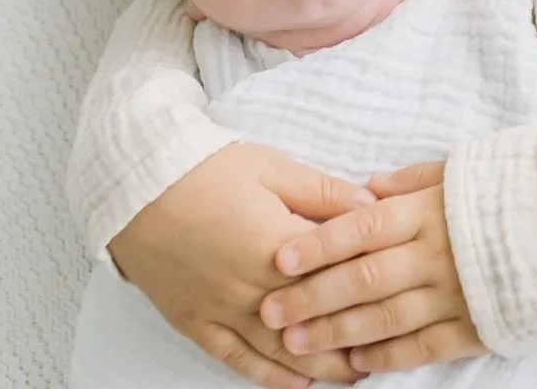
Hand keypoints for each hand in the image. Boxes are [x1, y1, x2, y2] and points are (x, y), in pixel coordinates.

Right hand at [107, 143, 375, 387]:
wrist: (135, 185)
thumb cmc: (206, 170)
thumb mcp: (273, 168)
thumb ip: (324, 194)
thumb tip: (371, 208)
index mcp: (276, 245)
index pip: (336, 276)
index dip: (371, 291)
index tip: (402, 300)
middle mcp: (250, 287)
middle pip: (314, 323)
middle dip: (355, 338)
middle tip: (391, 350)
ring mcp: (220, 310)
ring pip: (280, 352)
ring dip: (320, 367)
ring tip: (356, 373)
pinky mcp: (195, 323)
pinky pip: (236, 360)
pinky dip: (269, 377)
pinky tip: (298, 383)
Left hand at [261, 161, 488, 374]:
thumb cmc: (517, 193)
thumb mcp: (467, 169)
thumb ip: (413, 179)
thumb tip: (366, 187)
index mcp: (430, 211)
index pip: (361, 228)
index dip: (319, 244)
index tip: (280, 260)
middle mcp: (436, 254)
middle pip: (362, 278)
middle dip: (311, 297)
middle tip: (270, 311)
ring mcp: (457, 293)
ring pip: (384, 318)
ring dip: (336, 332)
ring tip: (296, 344)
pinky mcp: (478, 325)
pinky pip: (424, 346)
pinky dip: (389, 356)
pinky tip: (358, 363)